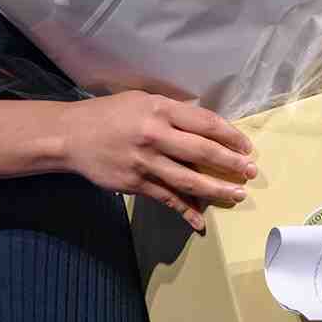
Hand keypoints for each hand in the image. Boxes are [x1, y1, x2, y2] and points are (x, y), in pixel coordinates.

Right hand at [59, 92, 254, 230]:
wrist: (71, 136)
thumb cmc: (110, 114)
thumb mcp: (142, 100)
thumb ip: (172, 112)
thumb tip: (205, 128)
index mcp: (160, 109)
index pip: (205, 123)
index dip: (230, 136)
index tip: (246, 146)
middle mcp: (155, 135)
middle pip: (202, 152)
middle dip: (231, 163)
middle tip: (251, 171)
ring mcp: (145, 162)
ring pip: (189, 179)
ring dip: (216, 189)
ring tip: (236, 194)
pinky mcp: (135, 184)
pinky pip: (167, 199)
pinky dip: (186, 211)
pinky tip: (200, 220)